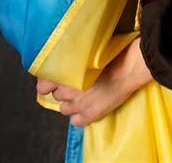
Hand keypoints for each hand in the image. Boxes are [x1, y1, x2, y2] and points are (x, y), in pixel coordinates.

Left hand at [36, 37, 152, 125]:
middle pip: (56, 95)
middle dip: (63, 90)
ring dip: (70, 103)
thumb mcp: (87, 50)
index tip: (55, 79)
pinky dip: (79, 116)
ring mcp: (78, 104)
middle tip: (74, 84)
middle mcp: (68, 90)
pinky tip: (87, 107)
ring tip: (82, 95)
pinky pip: (75, 121)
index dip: (48, 83)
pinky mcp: (90, 115)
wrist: (128, 68)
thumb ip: (72, 58)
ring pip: (64, 109)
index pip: (43, 85)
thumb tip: (65, 59)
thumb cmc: (110, 53)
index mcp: (65, 73)